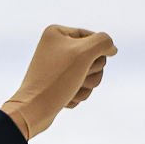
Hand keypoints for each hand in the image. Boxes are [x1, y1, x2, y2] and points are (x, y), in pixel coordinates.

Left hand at [2, 24, 116, 138]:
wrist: (33, 110)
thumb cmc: (56, 79)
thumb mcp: (84, 53)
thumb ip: (103, 42)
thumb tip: (112, 48)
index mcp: (57, 33)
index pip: (94, 38)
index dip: (96, 54)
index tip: (84, 64)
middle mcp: (55, 47)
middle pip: (94, 57)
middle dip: (91, 72)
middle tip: (77, 78)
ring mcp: (57, 67)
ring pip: (90, 74)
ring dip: (85, 86)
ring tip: (70, 90)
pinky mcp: (58, 84)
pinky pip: (80, 87)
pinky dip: (77, 95)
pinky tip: (64, 98)